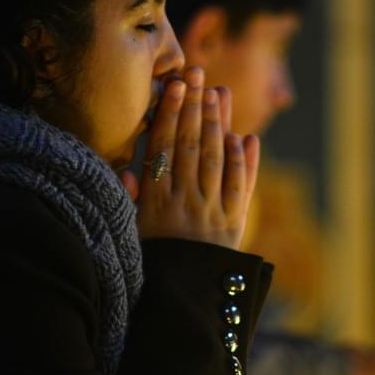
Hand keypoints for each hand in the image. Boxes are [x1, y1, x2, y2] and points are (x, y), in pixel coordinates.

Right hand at [133, 67, 259, 250]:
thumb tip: (129, 171)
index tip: (175, 85)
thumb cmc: (151, 263)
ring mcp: (212, 212)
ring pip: (216, 160)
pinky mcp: (234, 224)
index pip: (163, 149)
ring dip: (218, 124)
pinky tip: (245, 137)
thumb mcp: (129, 233)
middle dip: (194, 107)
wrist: (183, 300)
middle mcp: (185, 202)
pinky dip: (245, 162)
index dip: (170, 115)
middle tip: (197, 74)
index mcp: (156, 203)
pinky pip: (241, 189)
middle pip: (191, 146)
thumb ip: (128, 201)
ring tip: (218, 92)